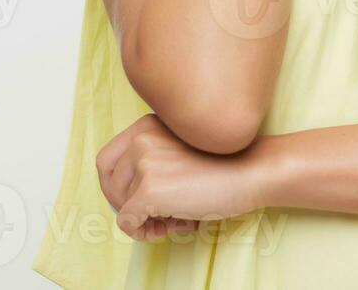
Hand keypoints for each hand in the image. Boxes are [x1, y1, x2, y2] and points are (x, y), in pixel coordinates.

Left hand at [95, 113, 271, 241]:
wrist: (252, 169)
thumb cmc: (224, 163)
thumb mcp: (178, 147)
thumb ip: (150, 159)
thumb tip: (125, 200)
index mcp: (146, 125)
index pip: (105, 160)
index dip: (115, 186)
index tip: (135, 199)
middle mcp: (141, 138)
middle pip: (109, 184)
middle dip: (129, 205)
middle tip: (157, 214)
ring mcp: (144, 163)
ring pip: (120, 205)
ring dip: (144, 219)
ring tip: (177, 218)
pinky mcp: (150, 190)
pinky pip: (127, 222)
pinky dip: (143, 233)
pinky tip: (171, 227)